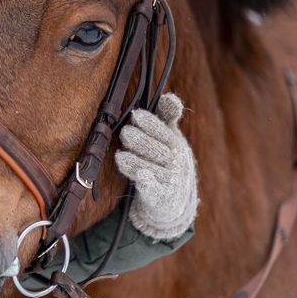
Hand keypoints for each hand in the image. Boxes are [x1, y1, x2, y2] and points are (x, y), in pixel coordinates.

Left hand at [115, 93, 198, 240]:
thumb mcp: (170, 139)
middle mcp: (176, 162)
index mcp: (176, 144)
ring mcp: (170, 180)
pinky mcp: (162, 198)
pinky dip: (148, 183)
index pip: (164, 131)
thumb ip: (166, 118)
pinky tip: (141, 176)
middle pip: (155, 148)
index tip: (137, 116)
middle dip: (138, 140)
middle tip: (125, 133)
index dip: (151, 123)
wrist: (174, 201)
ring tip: (120, 156)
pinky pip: (154, 190)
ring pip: (149, 167)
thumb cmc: (167, 161)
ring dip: (134, 160)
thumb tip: (169, 97)